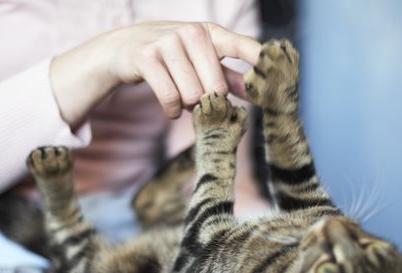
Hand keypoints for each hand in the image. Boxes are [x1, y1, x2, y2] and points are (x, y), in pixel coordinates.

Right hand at [50, 21, 260, 126]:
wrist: (125, 48)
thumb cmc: (173, 57)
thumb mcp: (201, 61)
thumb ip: (229, 76)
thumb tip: (255, 92)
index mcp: (211, 33)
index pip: (243, 46)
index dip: (260, 59)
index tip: (276, 73)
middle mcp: (193, 33)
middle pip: (215, 87)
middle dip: (207, 101)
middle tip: (196, 97)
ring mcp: (168, 43)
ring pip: (192, 95)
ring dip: (186, 106)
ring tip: (180, 98)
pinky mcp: (147, 58)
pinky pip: (170, 98)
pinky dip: (171, 111)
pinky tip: (170, 109)